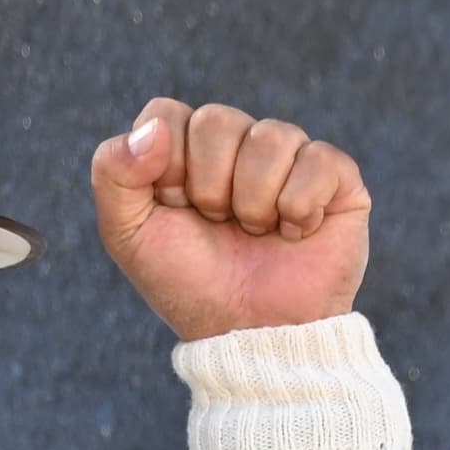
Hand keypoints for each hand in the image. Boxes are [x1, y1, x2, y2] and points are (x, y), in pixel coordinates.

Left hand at [92, 100, 370, 339]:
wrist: (250, 335)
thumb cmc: (191, 284)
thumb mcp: (128, 235)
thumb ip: (112, 171)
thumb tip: (153, 130)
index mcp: (186, 150)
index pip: (168, 114)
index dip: (167, 166)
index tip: (176, 209)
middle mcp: (239, 145)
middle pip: (217, 120)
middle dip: (211, 188)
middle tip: (219, 225)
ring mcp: (290, 158)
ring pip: (271, 136)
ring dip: (255, 202)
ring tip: (257, 233)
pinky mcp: (337, 178)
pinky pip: (318, 160)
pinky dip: (298, 208)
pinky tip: (295, 233)